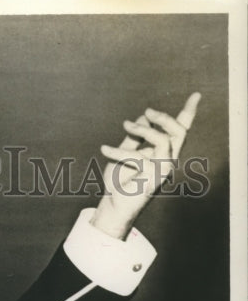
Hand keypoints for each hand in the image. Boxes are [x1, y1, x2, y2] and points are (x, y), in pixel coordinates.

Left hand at [91, 92, 200, 238]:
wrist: (112, 205)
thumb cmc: (119, 180)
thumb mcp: (125, 152)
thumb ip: (135, 136)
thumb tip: (144, 117)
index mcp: (163, 153)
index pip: (180, 131)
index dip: (189, 112)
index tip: (196, 94)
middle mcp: (167, 160)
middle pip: (179, 132)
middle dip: (165, 117)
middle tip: (147, 111)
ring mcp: (163, 170)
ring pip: (164, 140)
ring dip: (143, 129)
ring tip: (125, 126)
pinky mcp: (153, 178)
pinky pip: (139, 156)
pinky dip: (119, 151)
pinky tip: (104, 149)